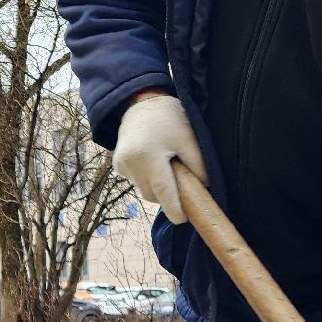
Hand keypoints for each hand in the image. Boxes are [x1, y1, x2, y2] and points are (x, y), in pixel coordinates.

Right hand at [113, 93, 206, 223]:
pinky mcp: (117, 165)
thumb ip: (198, 164)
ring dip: (156, 184)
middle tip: (180, 181)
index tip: (183, 220)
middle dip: (166, 194)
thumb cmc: (169, 118)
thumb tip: (204, 188)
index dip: (174, 208)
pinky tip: (151, 159)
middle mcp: (131, 164)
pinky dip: (147, 176)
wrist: (139, 102)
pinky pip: (136, 180)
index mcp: (149, 156)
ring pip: (144, 189)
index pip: (163, 191)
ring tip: (165, 165)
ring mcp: (121, 165)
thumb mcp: (189, 137)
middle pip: (152, 194)